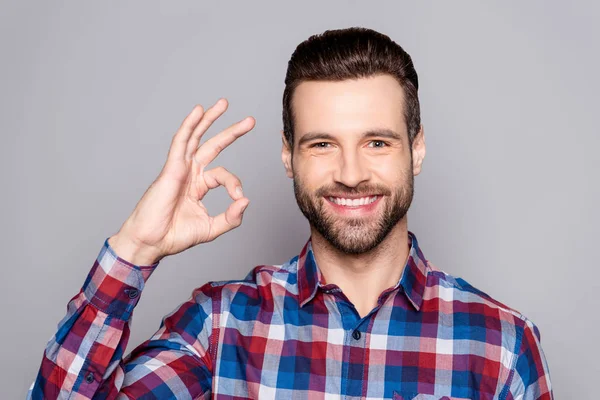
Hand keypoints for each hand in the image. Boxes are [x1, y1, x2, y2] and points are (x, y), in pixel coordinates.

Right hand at [110, 99, 253, 264]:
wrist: (151, 242)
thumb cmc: (174, 235)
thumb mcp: (211, 228)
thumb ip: (231, 217)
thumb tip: (246, 200)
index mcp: (199, 185)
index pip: (224, 175)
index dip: (235, 185)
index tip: (239, 199)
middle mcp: (190, 173)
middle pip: (213, 145)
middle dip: (231, 132)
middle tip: (250, 120)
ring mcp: (180, 169)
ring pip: (197, 137)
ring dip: (210, 119)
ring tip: (224, 104)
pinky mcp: (171, 169)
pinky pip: (181, 142)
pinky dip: (190, 125)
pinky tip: (199, 111)